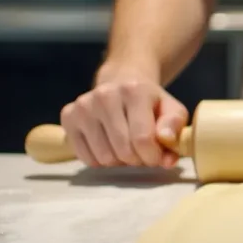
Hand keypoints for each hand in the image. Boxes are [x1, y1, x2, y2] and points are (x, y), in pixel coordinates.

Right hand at [60, 75, 187, 168]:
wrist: (122, 81)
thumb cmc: (150, 102)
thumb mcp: (172, 110)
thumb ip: (174, 129)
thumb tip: (167, 152)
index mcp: (135, 91)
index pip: (143, 139)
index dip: (153, 157)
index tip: (157, 157)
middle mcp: (105, 95)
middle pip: (123, 151)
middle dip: (138, 160)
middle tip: (142, 153)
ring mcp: (84, 105)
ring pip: (104, 157)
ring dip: (119, 162)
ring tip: (127, 148)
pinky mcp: (68, 116)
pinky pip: (85, 157)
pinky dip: (100, 161)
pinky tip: (109, 146)